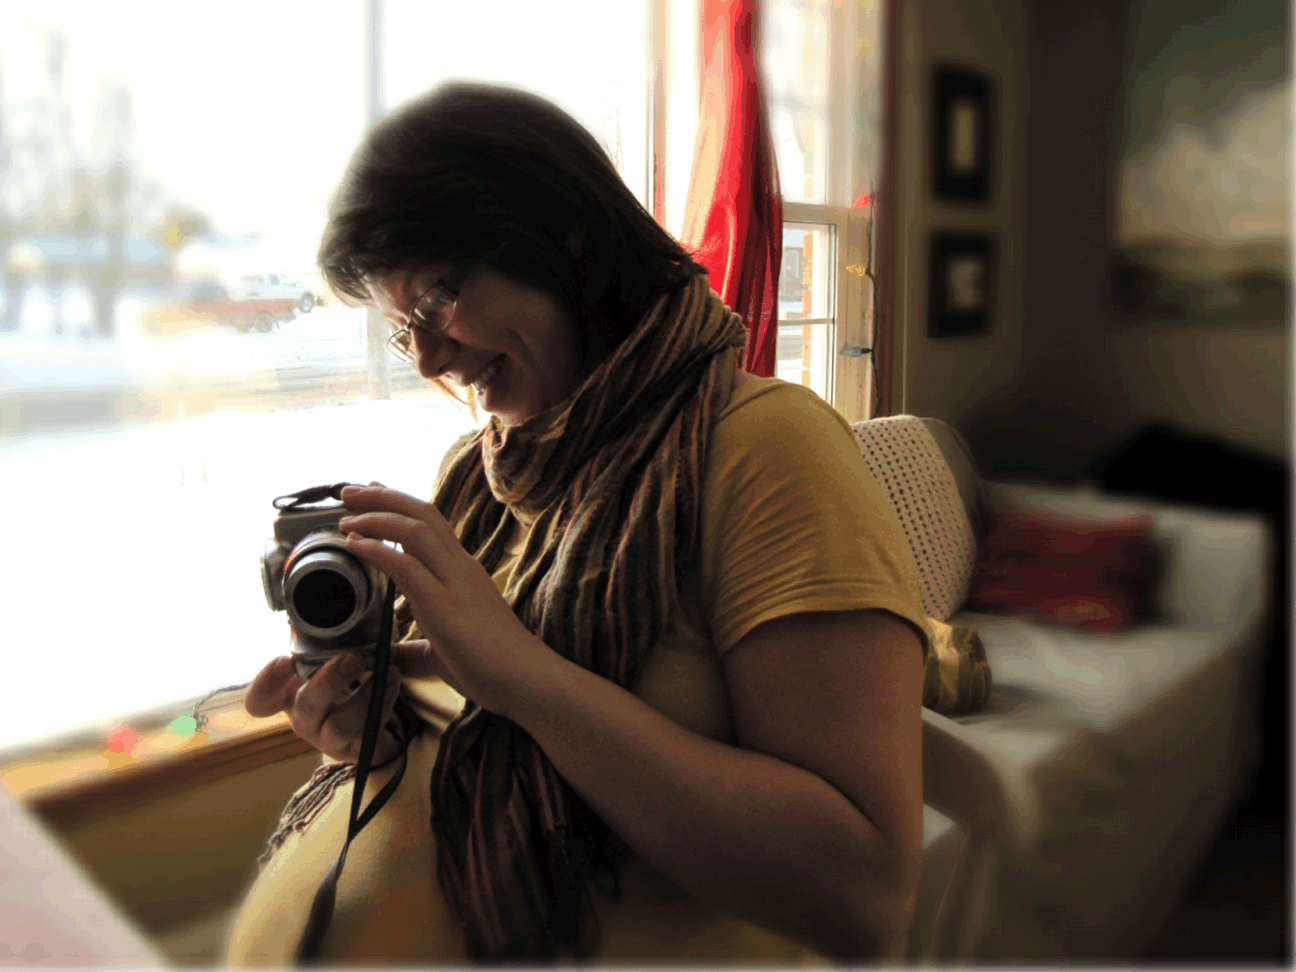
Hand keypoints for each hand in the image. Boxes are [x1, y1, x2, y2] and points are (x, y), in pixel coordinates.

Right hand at [246, 650, 414, 764]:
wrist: (371, 723)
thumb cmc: (345, 684)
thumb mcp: (330, 662)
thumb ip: (329, 645)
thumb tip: (350, 613)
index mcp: (290, 696)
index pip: (261, 700)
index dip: (267, 683)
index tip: (285, 661)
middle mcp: (305, 719)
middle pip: (307, 705)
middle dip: (330, 680)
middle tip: (353, 658)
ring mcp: (329, 738)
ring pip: (340, 724)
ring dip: (366, 694)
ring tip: (388, 671)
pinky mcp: (356, 750)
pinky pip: (368, 730)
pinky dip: (383, 703)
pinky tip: (393, 681)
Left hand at [336, 483, 555, 717]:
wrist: (527, 681)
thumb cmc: (495, 668)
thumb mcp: (445, 652)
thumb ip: (416, 650)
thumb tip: (392, 657)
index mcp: (463, 573)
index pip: (431, 525)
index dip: (400, 504)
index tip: (374, 493)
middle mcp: (461, 568)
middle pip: (422, 513)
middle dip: (383, 498)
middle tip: (350, 491)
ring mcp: (455, 583)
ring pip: (414, 530)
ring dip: (375, 517)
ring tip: (346, 517)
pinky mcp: (445, 605)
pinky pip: (406, 566)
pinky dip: (377, 550)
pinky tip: (354, 545)